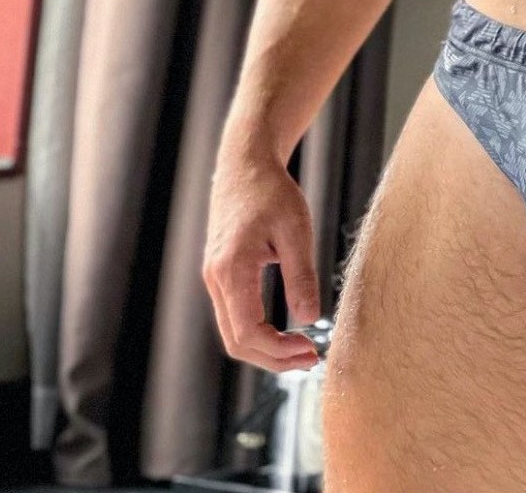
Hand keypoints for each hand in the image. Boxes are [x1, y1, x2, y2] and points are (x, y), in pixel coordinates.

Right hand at [202, 133, 321, 372]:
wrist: (245, 164)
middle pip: (236, 341)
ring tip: (301, 350)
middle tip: (310, 360)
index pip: (247, 332)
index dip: (278, 351)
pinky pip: (234, 316)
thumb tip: (310, 319)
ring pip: (232, 332)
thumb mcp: (295, 229)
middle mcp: (216, 279)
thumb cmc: (272, 191)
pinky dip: (257, 333)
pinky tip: (284, 332)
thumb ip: (301, 275)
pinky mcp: (221, 274)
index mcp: (232, 269)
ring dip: (265, 349)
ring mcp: (215, 278)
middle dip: (272, 358)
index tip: (310, 350)